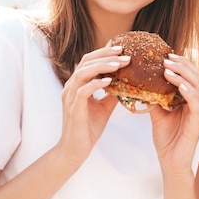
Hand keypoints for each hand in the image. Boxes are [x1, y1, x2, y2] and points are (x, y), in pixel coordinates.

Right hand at [58, 45, 126, 166]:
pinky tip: (109, 81)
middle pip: (86, 61)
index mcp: (78, 84)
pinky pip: (83, 91)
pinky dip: (96, 83)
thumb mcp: (105, 106)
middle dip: (106, 55)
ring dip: (102, 66)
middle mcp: (71, 87)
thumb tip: (128, 82)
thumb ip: (113, 93)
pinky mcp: (73, 108)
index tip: (122, 48)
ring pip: (83, 72)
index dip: (104, 53)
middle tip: (124, 52)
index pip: (89, 61)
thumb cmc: (89, 127)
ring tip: (119, 64)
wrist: (76, 149)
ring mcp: (70, 97)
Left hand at [149, 54, 198, 172]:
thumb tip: (141, 84)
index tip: (166, 55)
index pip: (189, 76)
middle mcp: (198, 104)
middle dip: (181, 65)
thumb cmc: (167, 140)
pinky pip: (197, 103)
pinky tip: (180, 85)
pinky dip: (189, 92)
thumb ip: (154, 98)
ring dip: (183, 75)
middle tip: (166, 58)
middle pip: (195, 77)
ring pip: (196, 87)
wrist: (171, 162)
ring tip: (168, 68)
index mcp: (190, 100)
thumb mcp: (158, 114)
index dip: (180, 64)